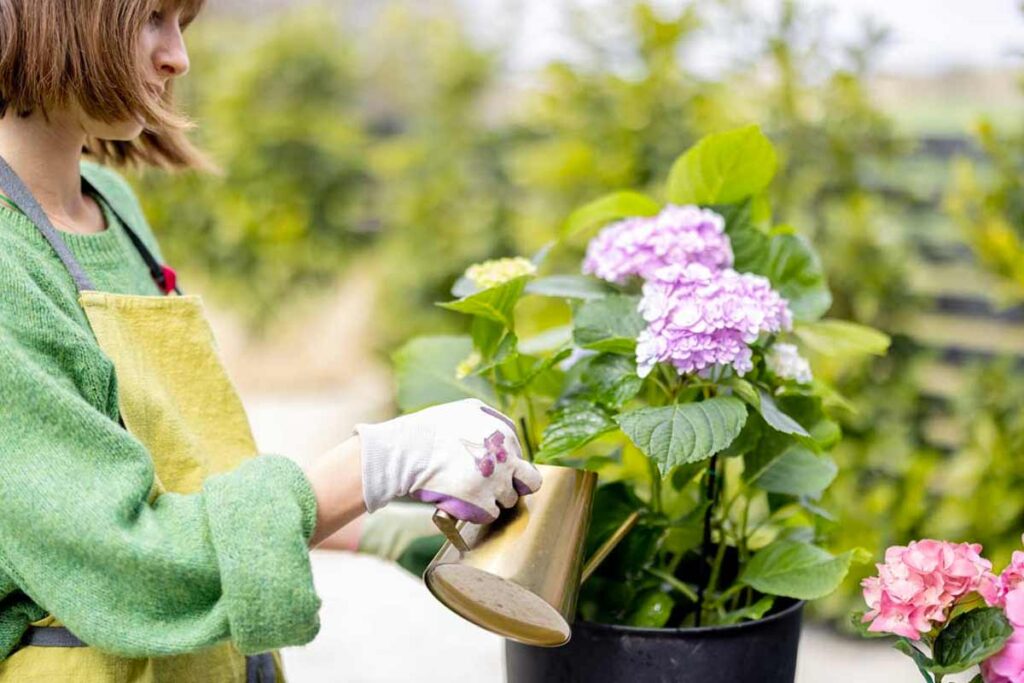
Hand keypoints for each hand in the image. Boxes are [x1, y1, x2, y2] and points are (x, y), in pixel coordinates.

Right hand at [355, 399, 542, 522]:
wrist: (405, 451)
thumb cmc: (431, 429)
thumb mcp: (468, 409)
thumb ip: (493, 420)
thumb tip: (506, 433)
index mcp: (504, 434)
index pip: (520, 456)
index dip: (505, 464)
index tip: (488, 467)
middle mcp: (506, 458)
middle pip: (531, 482)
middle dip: (517, 485)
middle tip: (497, 486)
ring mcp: (495, 483)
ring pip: (508, 500)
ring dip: (493, 498)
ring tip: (470, 491)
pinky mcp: (481, 505)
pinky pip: (491, 515)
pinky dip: (478, 512)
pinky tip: (462, 501)